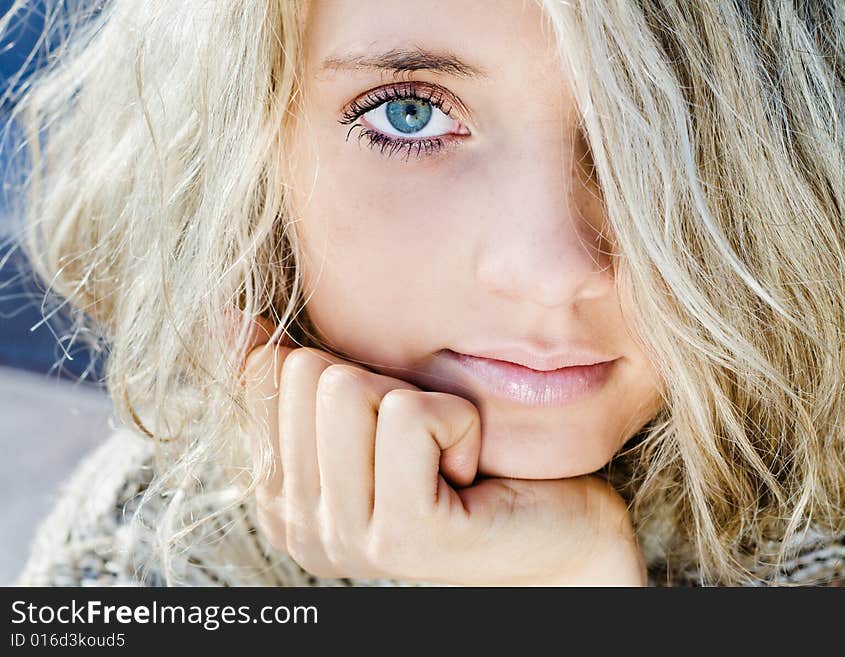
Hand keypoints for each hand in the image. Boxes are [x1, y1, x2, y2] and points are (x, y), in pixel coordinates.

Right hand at [234, 312, 646, 585]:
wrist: (557, 533)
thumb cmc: (466, 461)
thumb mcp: (373, 410)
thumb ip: (295, 375)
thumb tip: (229, 318)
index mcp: (280, 495)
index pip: (267, 373)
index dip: (346, 372)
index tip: (391, 426)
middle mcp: (298, 526)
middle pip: (307, 373)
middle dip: (383, 384)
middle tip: (425, 442)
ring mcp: (345, 538)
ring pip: (351, 389)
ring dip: (423, 404)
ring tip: (447, 457)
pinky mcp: (403, 536)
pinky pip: (411, 416)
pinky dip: (458, 421)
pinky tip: (471, 469)